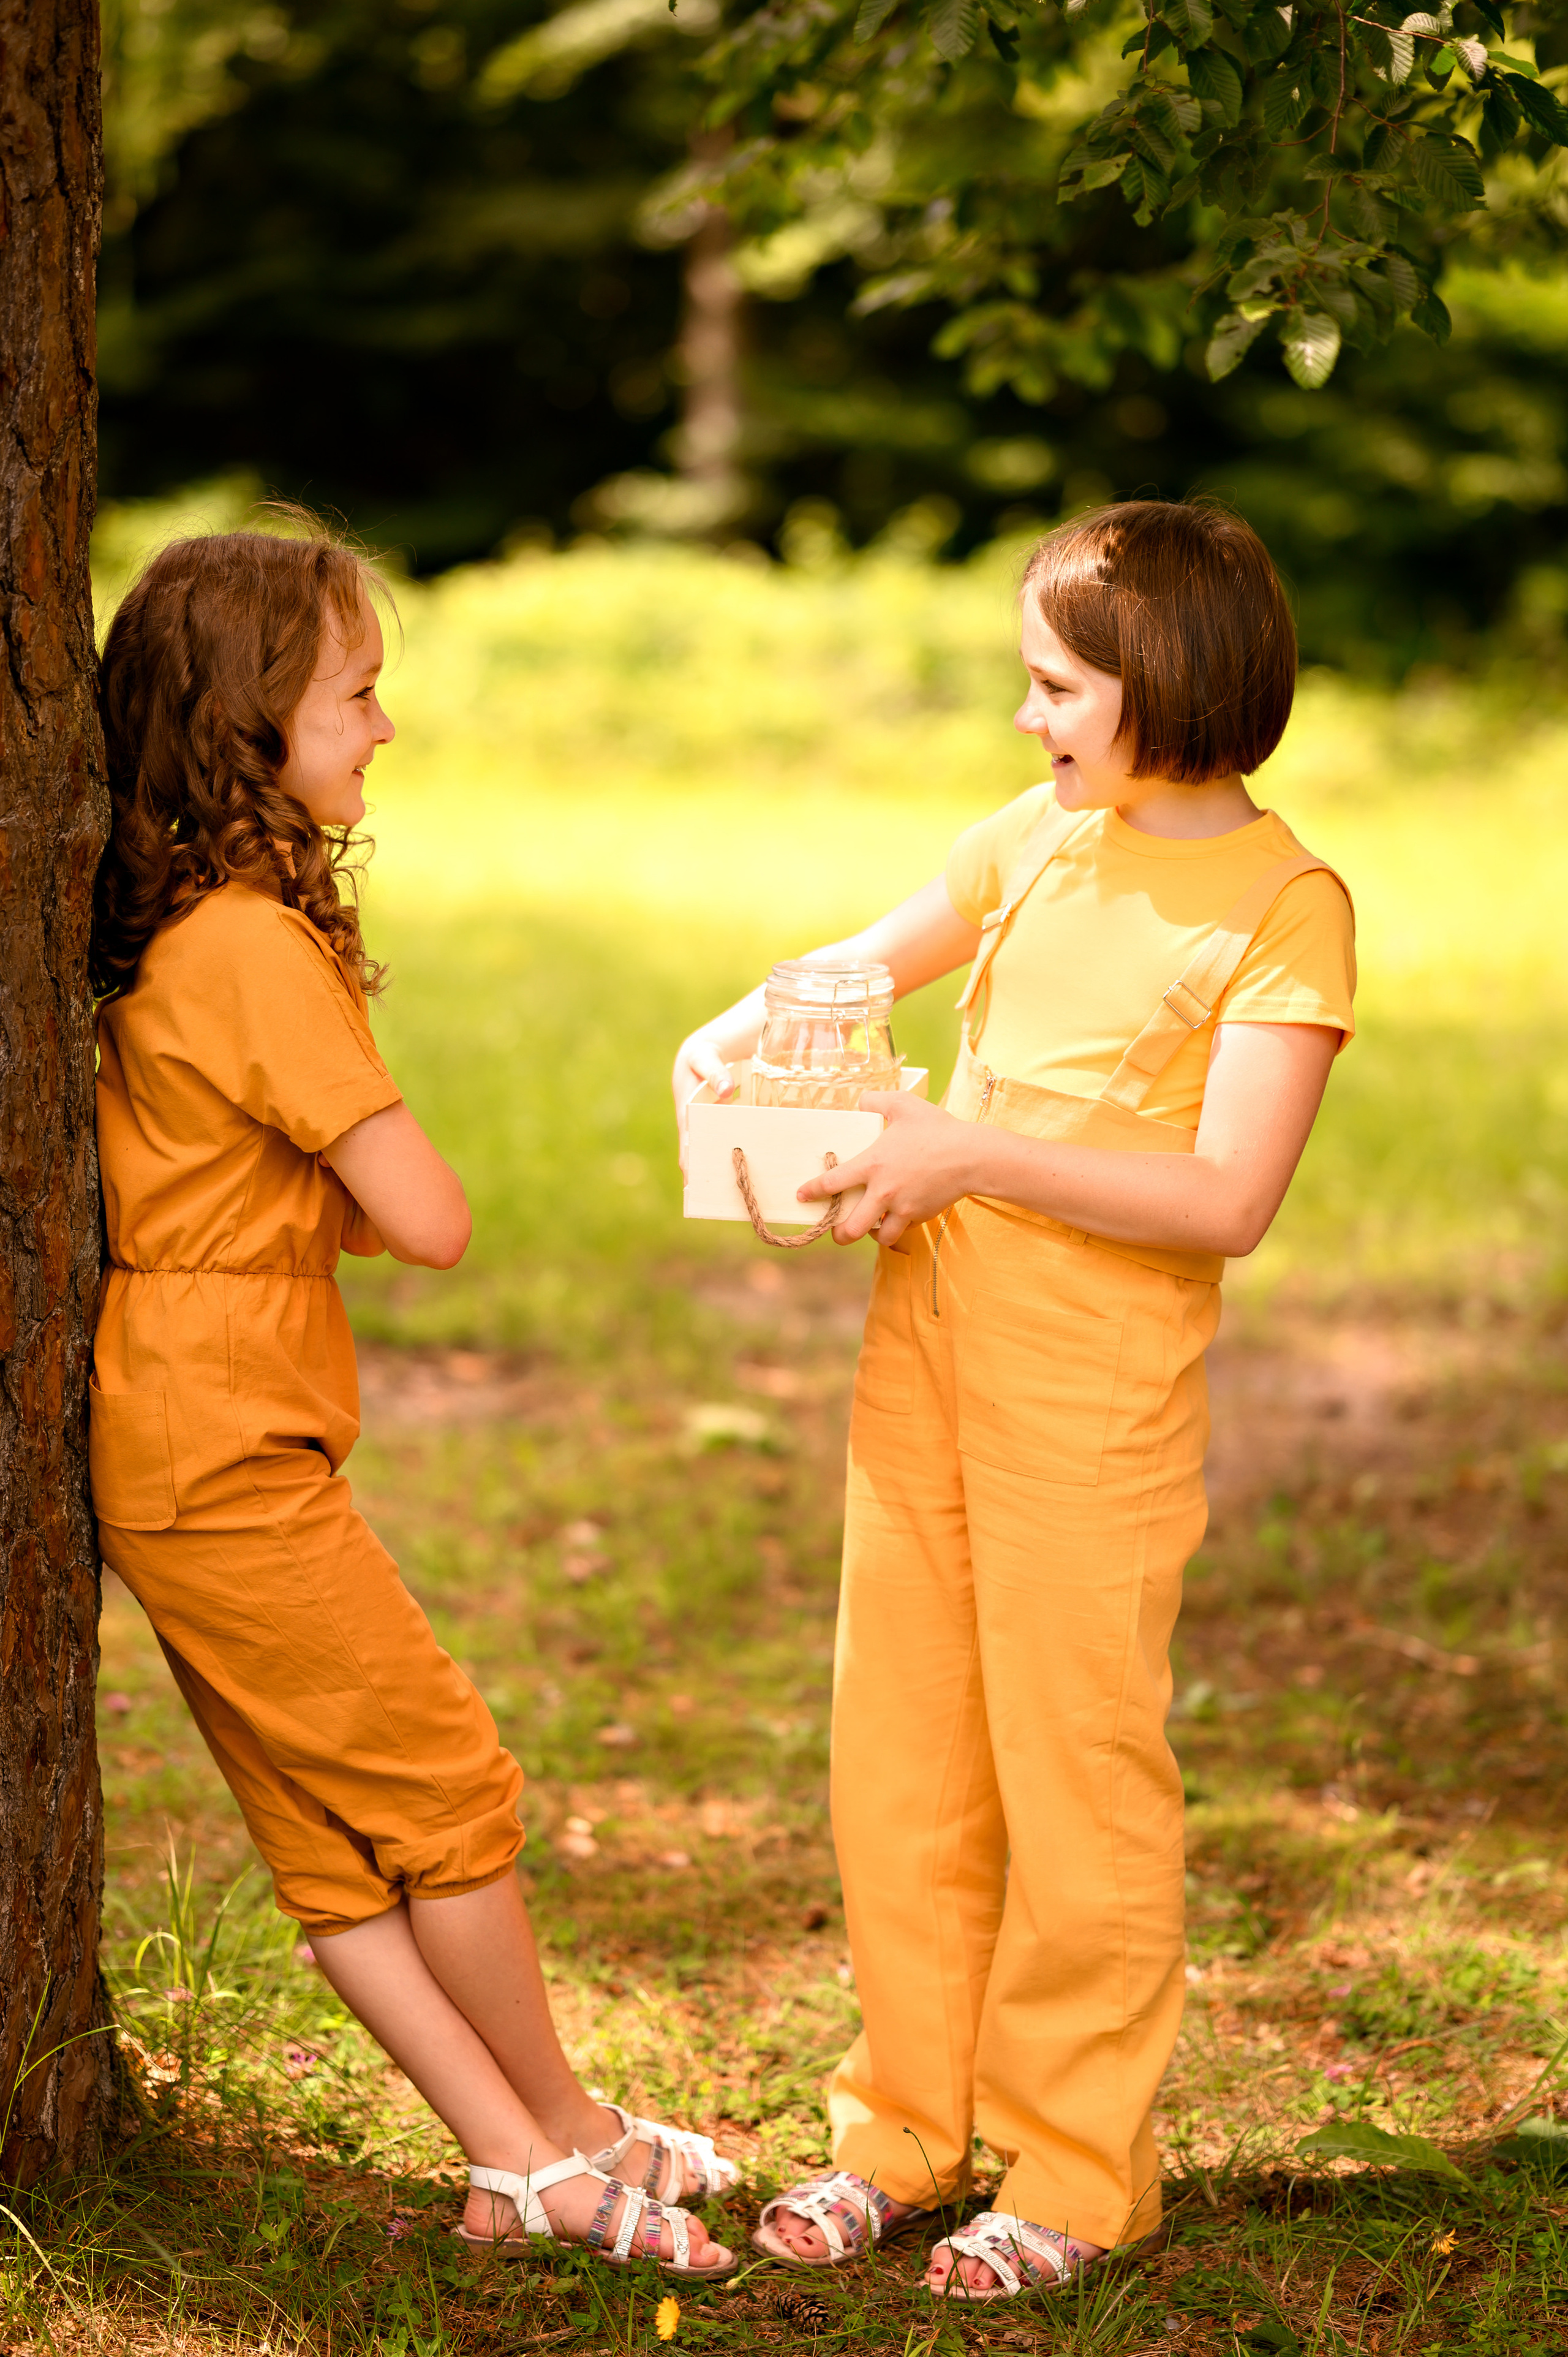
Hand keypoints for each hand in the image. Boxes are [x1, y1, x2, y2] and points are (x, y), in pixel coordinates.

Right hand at [671, 1029, 736, 1177]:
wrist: (704, 1053)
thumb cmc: (703, 1056)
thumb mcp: (705, 1058)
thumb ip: (715, 1072)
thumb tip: (726, 1090)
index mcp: (685, 1109)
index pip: (687, 1139)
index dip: (689, 1158)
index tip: (691, 1177)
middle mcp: (691, 1121)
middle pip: (696, 1150)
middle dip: (701, 1169)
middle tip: (709, 1193)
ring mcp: (702, 1124)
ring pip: (708, 1148)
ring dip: (714, 1164)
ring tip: (725, 1188)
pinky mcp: (713, 1123)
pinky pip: (719, 1140)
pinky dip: (725, 1151)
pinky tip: (741, 1165)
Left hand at [795, 1091, 978, 1247]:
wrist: (972, 1156)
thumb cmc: (937, 1128)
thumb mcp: (904, 1104)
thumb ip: (876, 1100)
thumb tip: (860, 1101)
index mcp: (872, 1164)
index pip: (832, 1183)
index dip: (813, 1191)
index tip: (801, 1196)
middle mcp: (883, 1191)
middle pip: (850, 1228)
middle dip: (838, 1234)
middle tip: (836, 1230)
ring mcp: (902, 1207)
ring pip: (878, 1237)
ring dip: (870, 1235)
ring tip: (867, 1228)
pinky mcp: (920, 1216)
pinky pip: (902, 1230)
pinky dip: (895, 1229)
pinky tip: (895, 1220)